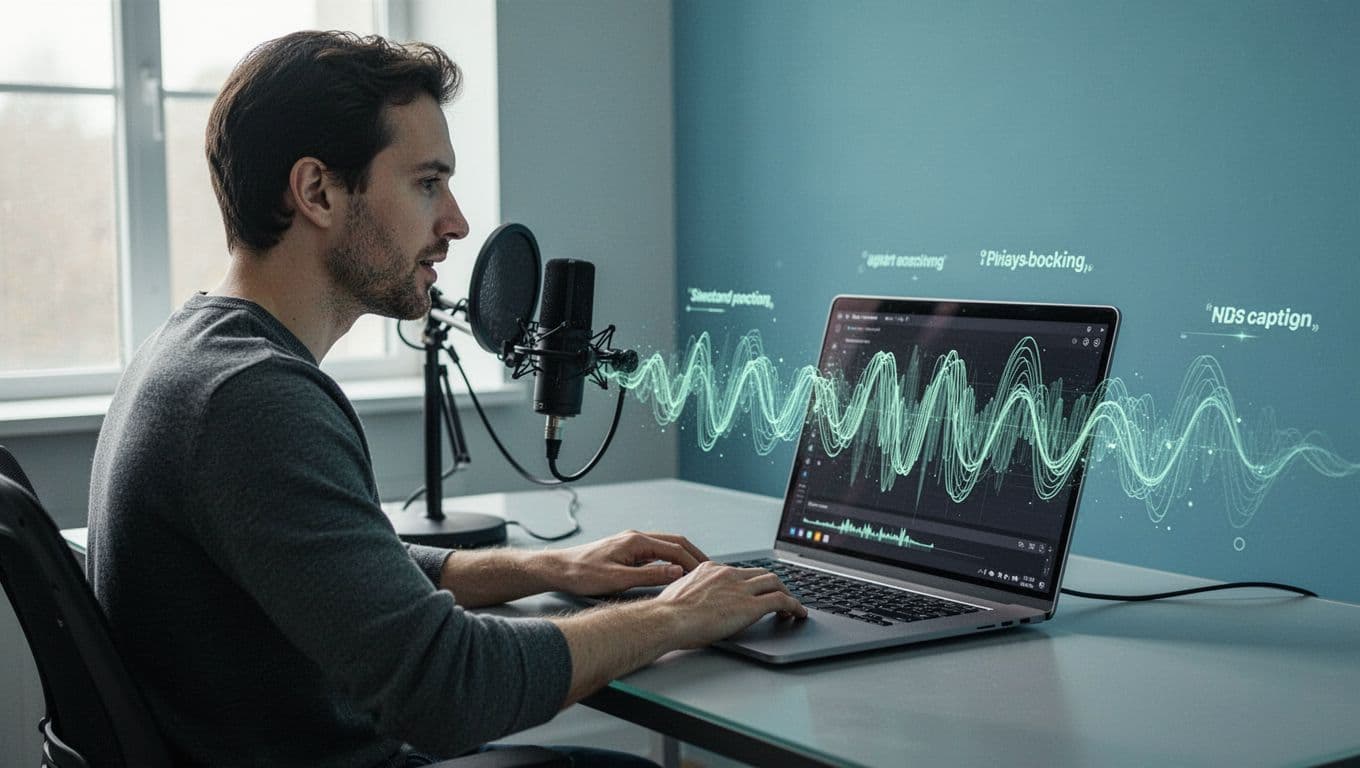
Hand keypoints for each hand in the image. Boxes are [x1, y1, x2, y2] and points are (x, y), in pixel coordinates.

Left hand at [550, 530, 708, 595]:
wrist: (559, 569)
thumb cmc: (582, 574)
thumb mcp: (618, 580)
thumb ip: (650, 576)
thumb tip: (676, 572)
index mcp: (636, 541)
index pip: (675, 549)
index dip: (693, 561)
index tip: (707, 573)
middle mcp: (635, 538)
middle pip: (674, 542)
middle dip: (694, 555)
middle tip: (710, 570)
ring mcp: (631, 543)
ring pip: (665, 546)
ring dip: (682, 557)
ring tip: (696, 571)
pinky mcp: (626, 551)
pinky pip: (655, 552)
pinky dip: (669, 560)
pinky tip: (673, 571)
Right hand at [653, 561, 807, 648]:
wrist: (667, 619)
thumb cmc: (667, 613)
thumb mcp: (679, 593)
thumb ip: (693, 592)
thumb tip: (693, 601)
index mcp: (711, 569)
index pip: (739, 571)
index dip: (752, 581)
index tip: (756, 589)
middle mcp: (728, 574)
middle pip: (761, 573)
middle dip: (774, 584)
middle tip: (781, 595)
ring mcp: (741, 588)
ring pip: (775, 582)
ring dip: (787, 593)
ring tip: (793, 606)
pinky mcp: (750, 606)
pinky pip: (781, 600)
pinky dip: (794, 606)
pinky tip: (799, 614)